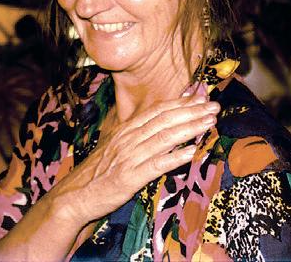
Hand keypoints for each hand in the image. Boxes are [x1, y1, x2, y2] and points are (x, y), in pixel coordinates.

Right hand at [48, 94, 219, 226]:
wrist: (76, 194)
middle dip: (191, 111)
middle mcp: (129, 138)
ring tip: (209, 122)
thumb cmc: (98, 171)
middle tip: (213, 106)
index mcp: (126, 129)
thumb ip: (136, 136)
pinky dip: (177, 157)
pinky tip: (194, 152)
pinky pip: (158, 164)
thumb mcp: (116, 146)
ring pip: (165, 137)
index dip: (180, 103)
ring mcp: (130, 156)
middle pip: (165, 119)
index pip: (157, 110)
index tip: (200, 97)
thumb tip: (158, 126)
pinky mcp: (131, 176)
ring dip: (190, 128)